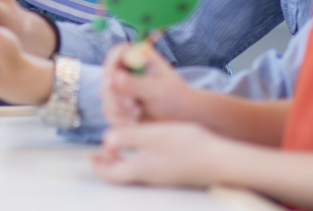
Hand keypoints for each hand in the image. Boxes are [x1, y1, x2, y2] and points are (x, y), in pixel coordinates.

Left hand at [92, 121, 230, 187]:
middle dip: (109, 163)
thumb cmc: (188, 146)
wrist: (222, 161)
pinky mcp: (176, 172)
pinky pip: (149, 167)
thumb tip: (105, 142)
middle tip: (101, 152)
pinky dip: (138, 158)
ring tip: (119, 146)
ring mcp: (164, 176)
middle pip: (122, 174)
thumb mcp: (151, 135)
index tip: (90, 156)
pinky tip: (146, 146)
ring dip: (123, 159)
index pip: (112, 174)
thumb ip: (125, 137)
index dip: (98, 166)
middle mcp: (151, 176)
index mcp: (141, 169)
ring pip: (135, 170)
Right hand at [101, 42, 195, 128]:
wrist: (182, 119)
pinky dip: (119, 119)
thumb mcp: (158, 90)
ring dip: (119, 109)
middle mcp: (127, 69)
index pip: (117, 53)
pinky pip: (109, 110)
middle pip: (108, 77)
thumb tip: (114, 78)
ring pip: (106, 96)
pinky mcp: (119, 104)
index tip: (111, 80)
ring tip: (138, 115)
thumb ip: (135, 84)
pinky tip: (134, 123)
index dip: (111, 65)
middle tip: (133, 107)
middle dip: (117, 95)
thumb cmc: (176, 98)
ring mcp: (121, 87)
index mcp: (139, 56)